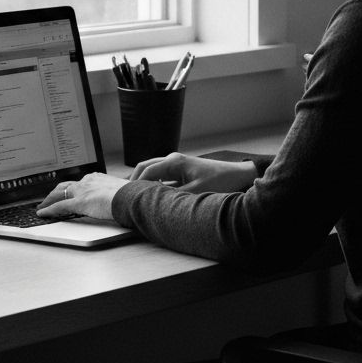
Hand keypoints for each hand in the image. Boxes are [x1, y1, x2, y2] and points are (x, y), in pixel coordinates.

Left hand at [37, 172, 128, 221]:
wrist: (129, 197)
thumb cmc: (130, 195)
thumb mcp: (121, 191)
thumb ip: (115, 194)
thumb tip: (121, 199)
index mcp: (98, 178)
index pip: (80, 182)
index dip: (71, 188)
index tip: (69, 191)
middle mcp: (87, 181)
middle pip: (66, 185)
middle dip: (56, 192)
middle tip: (49, 198)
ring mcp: (82, 191)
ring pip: (60, 194)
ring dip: (49, 200)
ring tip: (43, 206)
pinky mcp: (78, 202)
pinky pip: (59, 206)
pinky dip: (48, 210)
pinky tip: (42, 213)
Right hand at [130, 152, 256, 193]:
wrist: (236, 175)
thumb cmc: (219, 181)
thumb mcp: (197, 192)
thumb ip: (174, 196)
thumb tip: (156, 202)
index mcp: (174, 162)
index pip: (147, 171)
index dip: (135, 184)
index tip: (127, 197)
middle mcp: (173, 160)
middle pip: (145, 166)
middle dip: (134, 180)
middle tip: (125, 196)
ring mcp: (176, 164)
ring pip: (152, 169)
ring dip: (143, 181)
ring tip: (135, 196)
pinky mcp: (181, 170)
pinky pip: (160, 174)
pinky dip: (152, 182)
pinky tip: (151, 195)